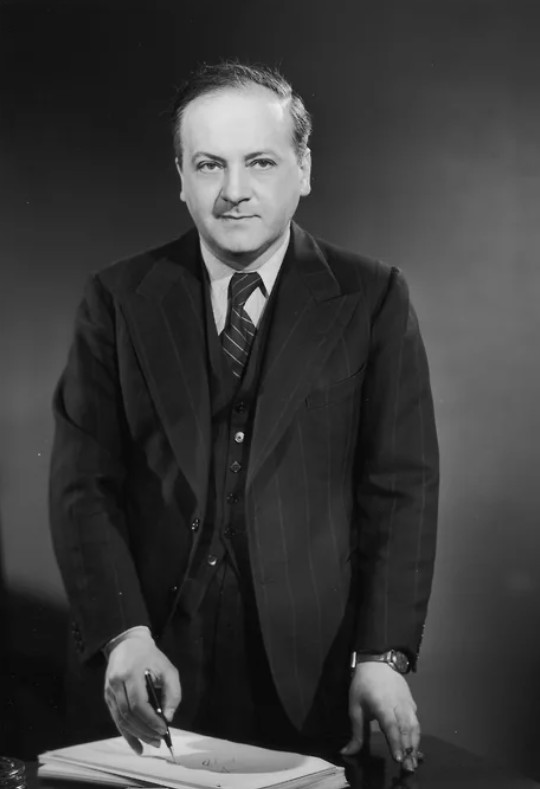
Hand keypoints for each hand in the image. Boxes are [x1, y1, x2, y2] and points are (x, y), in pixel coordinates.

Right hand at [104, 635, 180, 754]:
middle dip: (145, 730)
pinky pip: (116, 719)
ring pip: (121, 720)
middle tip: (159, 739)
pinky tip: (137, 746)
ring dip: (137, 735)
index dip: (150, 719)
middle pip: (128, 714)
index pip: (137, 703)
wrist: (127, 643)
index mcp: (130, 674)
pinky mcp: (107, 697)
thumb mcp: (167, 668)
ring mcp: (109, 691)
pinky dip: (127, 734)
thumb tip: (168, 717)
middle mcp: (115, 684)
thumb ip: (172, 692)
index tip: (163, 729)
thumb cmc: (150, 657)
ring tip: (152, 743)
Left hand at [341, 662, 420, 771]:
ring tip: (413, 761)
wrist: (378, 662)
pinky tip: (414, 747)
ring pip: (414, 726)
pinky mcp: (412, 703)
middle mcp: (398, 705)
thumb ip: (355, 732)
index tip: (398, 758)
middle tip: (409, 768)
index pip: (391, 726)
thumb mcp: (354, 707)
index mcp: (382, 704)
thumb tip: (347, 752)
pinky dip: (416, 735)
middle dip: (408, 749)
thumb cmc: (363, 684)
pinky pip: (416, 721)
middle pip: (406, 729)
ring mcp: (407, 703)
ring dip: (415, 745)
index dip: (396, 742)